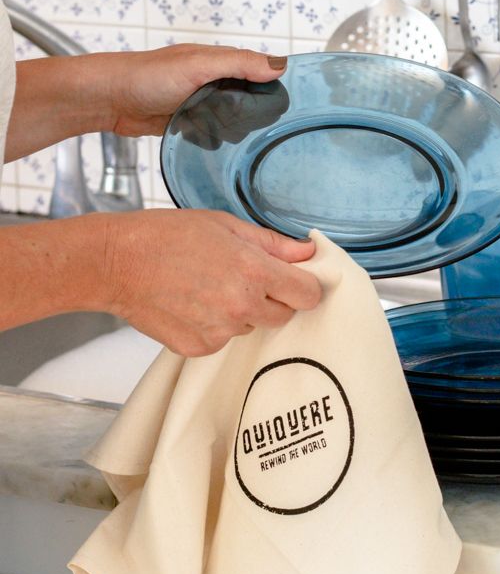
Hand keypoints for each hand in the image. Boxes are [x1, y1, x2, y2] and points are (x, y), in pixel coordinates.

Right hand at [104, 209, 321, 356]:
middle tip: (245, 277)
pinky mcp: (198, 348)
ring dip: (242, 311)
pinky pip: (223, 339)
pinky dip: (215, 324)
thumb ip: (273, 244)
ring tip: (209, 285)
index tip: (297, 280)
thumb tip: (308, 251)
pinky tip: (193, 302)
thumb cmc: (168, 236)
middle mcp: (241, 306)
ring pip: (251, 327)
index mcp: (254, 272)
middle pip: (284, 315)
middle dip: (273, 298)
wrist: (117, 263)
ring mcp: (219, 332)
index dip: (305, 286)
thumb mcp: (226, 225)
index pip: (308, 295)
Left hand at [105, 44, 287, 137]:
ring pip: (231, 117)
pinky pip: (211, 133)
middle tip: (269, 129)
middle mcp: (211, 80)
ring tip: (244, 141)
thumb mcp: (198, 65)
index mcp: (218, 60)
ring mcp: (198, 102)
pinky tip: (221, 148)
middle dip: (259, 112)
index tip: (293, 103)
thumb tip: (279, 64)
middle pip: (248, 97)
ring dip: (237, 129)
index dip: (276, 83)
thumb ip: (238, 63)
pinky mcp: (186, 122)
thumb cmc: (146, 75)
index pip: (258, 69)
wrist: (107, 99)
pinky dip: (217, 140)